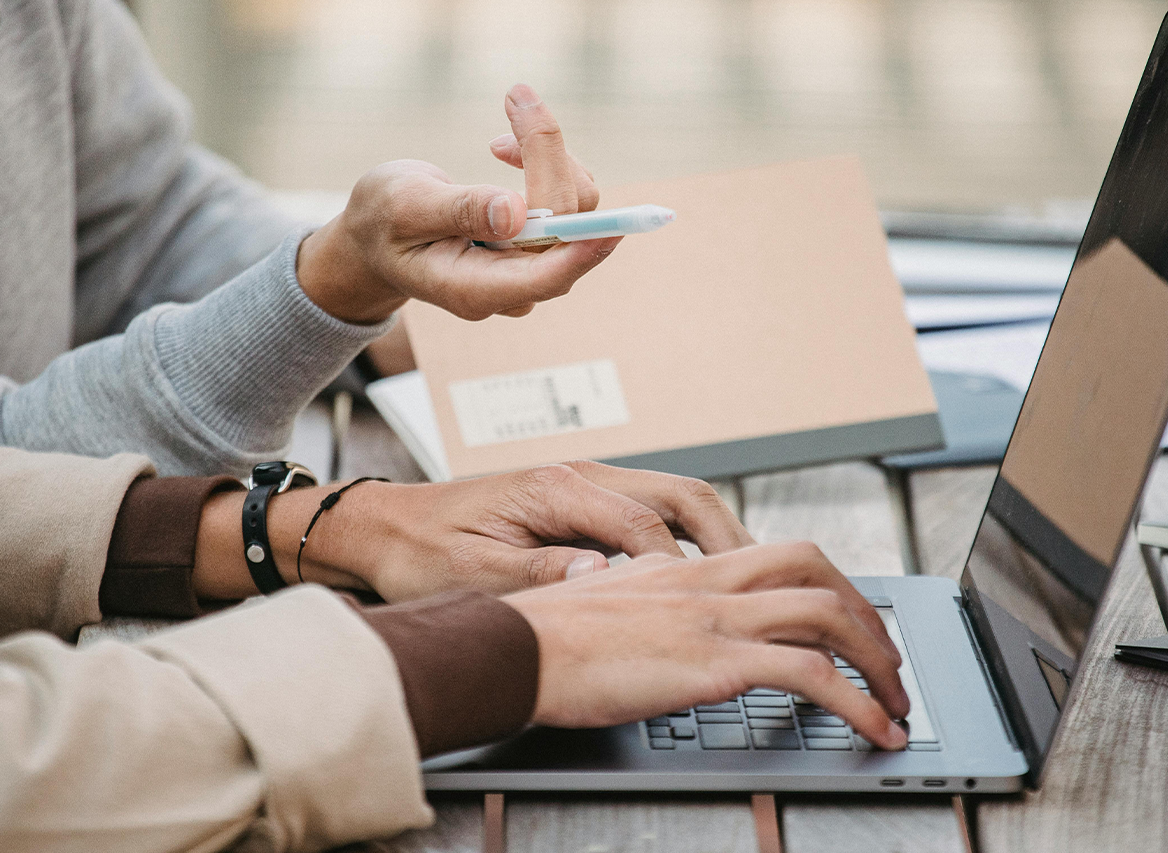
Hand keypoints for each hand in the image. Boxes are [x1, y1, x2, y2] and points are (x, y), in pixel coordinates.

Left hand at [192, 461, 752, 601]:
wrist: (382, 529)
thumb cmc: (420, 551)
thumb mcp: (473, 573)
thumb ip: (541, 574)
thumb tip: (603, 579)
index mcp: (557, 488)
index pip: (645, 522)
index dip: (680, 567)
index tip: (705, 605)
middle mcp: (579, 477)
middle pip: (682, 494)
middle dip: (728, 538)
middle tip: (761, 585)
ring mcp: (583, 485)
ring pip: (674, 498)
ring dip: (714, 536)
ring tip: (744, 582)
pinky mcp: (579, 502)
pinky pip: (652, 513)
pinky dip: (685, 541)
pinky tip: (695, 577)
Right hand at [296, 83, 618, 324]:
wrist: (377, 236)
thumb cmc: (382, 222)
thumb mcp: (404, 207)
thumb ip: (458, 211)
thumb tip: (514, 214)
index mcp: (474, 289)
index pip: (544, 277)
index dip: (580, 251)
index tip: (612, 228)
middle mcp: (512, 287)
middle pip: (565, 229)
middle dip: (548, 157)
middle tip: (516, 96)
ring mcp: (529, 268)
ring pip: (575, 211)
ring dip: (546, 155)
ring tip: (502, 126)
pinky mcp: (540, 245)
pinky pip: (568, 203)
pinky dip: (546, 162)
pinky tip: (507, 149)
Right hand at [503, 542, 911, 749]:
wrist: (512, 649)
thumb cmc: (545, 636)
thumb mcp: (608, 601)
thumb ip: (648, 601)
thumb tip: (664, 618)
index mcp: (686, 569)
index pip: (780, 555)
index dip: (828, 586)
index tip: (848, 621)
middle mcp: (709, 583)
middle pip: (818, 571)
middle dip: (867, 615)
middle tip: (887, 660)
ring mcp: (715, 619)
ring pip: (828, 616)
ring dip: (878, 662)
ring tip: (896, 705)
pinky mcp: (713, 664)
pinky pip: (811, 675)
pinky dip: (858, 703)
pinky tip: (873, 731)